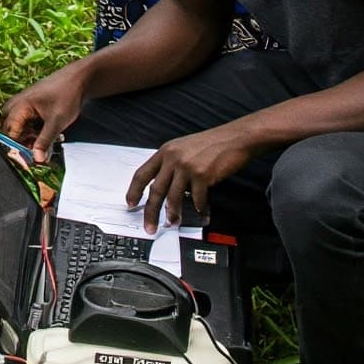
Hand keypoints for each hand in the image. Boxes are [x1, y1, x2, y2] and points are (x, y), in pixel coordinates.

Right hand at [0, 62, 93, 164]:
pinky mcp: (29, 105)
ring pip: (18, 127)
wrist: (78, 80)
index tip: (29, 159)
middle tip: (38, 151)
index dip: (17, 148)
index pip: (9, 133)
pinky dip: (33, 130)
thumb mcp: (56, 123)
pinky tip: (46, 132)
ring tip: (44, 141)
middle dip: (23, 143)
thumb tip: (36, 159)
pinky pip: (25, 121)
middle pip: (11, 130)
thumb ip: (44, 142)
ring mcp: (22, 104)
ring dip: (29, 137)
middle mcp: (16, 104)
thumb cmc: (67, 95)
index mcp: (19, 106)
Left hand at [128, 124, 256, 231]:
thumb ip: (171, 164)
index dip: (133, 190)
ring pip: (173, 197)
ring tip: (173, 223)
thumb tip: (164, 186)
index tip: (130, 203)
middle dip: (150, 211)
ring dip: (173, 214)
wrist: (234, 138)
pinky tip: (201, 214)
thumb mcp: (183, 148)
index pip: (142, 173)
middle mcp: (172, 158)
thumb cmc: (211, 144)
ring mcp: (186, 167)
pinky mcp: (202, 175)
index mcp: (165, 152)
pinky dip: (199, 209)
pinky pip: (197, 199)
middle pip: (155, 190)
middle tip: (149, 226)